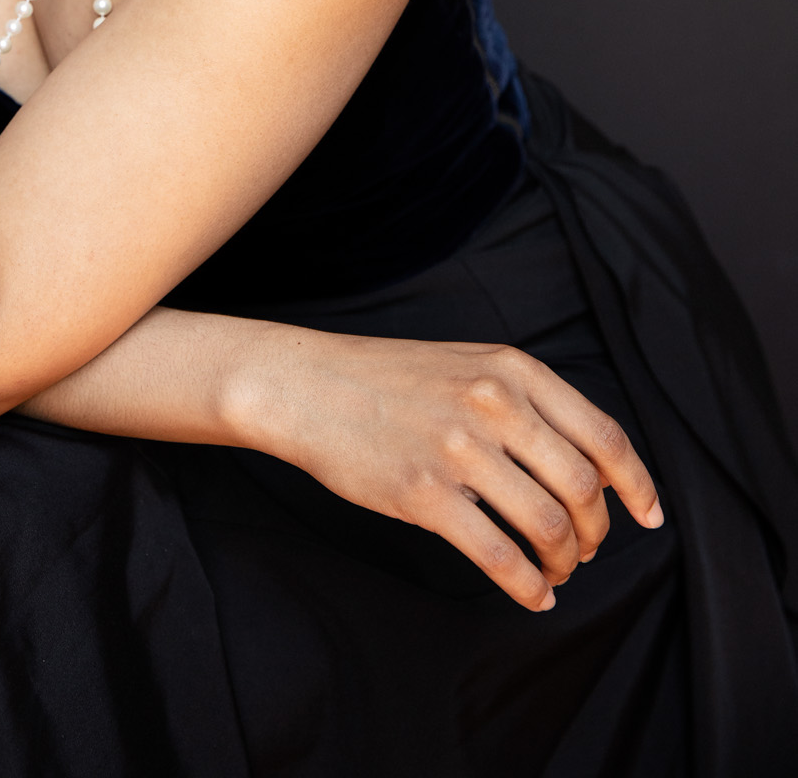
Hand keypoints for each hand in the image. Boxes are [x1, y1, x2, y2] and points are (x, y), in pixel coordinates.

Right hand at [245, 331, 661, 610]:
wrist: (309, 386)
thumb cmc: (390, 380)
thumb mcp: (470, 365)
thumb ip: (527, 402)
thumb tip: (588, 466)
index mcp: (513, 369)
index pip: (604, 435)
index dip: (637, 485)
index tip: (649, 516)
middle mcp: (494, 404)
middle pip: (583, 487)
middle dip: (596, 532)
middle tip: (585, 550)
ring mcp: (459, 448)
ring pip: (547, 525)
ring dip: (563, 562)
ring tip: (554, 572)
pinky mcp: (424, 493)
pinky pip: (499, 556)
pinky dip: (527, 586)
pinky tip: (531, 594)